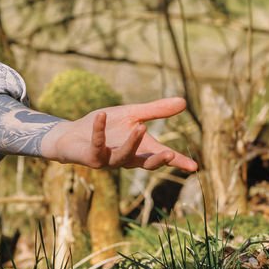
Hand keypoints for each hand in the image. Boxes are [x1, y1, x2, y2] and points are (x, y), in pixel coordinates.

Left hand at [40, 96, 198, 171]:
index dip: (178, 162)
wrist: (74, 134)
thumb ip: (156, 110)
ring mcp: (109, 160)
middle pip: (146, 163)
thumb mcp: (133, 114)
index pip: (161, 156)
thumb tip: (183, 102)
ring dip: (132, 143)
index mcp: (140, 150)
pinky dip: (99, 129)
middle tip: (170, 154)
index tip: (194, 166)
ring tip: (142, 126)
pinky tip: (101, 115)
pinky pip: (97, 143)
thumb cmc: (106, 126)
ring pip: (123, 156)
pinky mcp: (92, 157)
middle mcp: (127, 158)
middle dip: (158, 159)